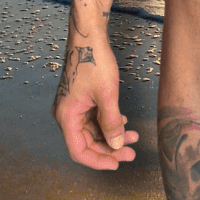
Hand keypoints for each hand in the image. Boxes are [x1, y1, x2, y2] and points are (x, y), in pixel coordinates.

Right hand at [51, 32, 138, 169]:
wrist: (88, 35)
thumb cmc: (94, 60)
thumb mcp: (107, 94)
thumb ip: (111, 123)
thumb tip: (117, 145)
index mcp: (66, 116)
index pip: (79, 151)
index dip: (98, 161)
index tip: (117, 164)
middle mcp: (66, 114)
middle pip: (87, 142)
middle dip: (110, 148)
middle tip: (131, 152)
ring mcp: (73, 106)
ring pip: (93, 131)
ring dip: (112, 135)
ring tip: (133, 137)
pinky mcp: (81, 99)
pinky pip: (94, 118)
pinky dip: (108, 122)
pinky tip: (124, 122)